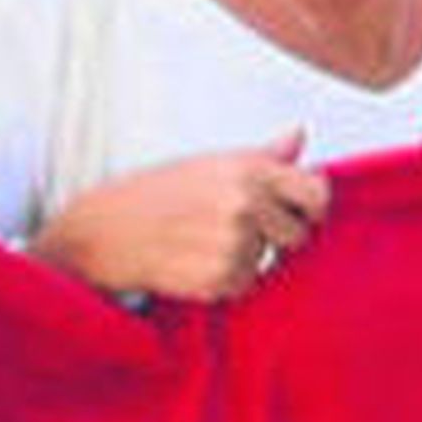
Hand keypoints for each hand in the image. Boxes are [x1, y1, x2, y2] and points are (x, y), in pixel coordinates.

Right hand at [32, 130, 330, 302]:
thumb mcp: (209, 162)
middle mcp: (245, 204)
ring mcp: (232, 243)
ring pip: (266, 263)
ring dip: (243, 260)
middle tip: (233, 229)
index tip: (296, 212)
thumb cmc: (156, 193)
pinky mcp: (217, 278)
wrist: (104, 229)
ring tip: (202, 243)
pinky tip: (192, 261)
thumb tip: (300, 135)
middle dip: (274, 237)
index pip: (317, 194)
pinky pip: (242, 286)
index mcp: (248, 170)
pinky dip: (223, 280)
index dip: (310, 207)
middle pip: (298, 235)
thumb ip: (263, 155)